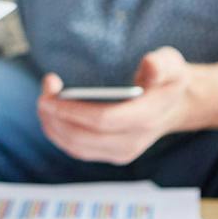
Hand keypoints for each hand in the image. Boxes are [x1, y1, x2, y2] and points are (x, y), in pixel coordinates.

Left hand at [36, 48, 193, 165]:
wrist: (174, 105)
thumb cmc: (167, 79)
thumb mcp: (172, 64)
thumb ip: (162, 64)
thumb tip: (149, 64)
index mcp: (146, 118)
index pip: (103, 120)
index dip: (73, 110)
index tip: (51, 95)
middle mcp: (133, 141)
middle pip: (83, 137)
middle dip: (56, 116)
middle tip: (43, 93)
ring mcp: (121, 152)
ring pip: (76, 147)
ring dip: (53, 126)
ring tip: (44, 100)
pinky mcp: (111, 155)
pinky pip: (78, 150)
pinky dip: (59, 134)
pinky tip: (50, 115)